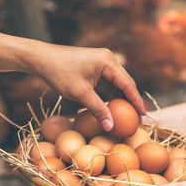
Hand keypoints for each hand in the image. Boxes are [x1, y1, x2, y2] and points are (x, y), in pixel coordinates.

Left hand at [31, 43, 145, 130]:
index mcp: (108, 62)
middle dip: (131, 101)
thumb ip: (98, 109)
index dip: (137, 101)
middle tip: (138, 118)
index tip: (144, 115)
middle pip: (125, 83)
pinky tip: (112, 108)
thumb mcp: (80, 93)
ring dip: (120, 99)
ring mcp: (101, 62)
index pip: (128, 84)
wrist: (42, 59)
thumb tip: (111, 126)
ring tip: (127, 116)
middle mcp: (108, 59)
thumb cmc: (60, 73)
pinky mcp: (94, 67)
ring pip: (116, 84)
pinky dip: (110, 95)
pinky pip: (107, 83)